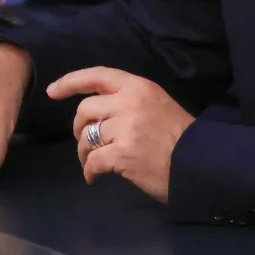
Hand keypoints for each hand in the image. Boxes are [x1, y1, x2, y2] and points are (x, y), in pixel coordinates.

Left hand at [49, 68, 193, 203]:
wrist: (200, 162)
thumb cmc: (181, 136)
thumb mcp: (159, 105)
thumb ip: (131, 102)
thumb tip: (100, 113)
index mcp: (140, 87)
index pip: (98, 76)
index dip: (71, 81)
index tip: (53, 91)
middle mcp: (130, 103)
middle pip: (85, 109)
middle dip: (80, 127)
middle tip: (87, 141)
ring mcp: (125, 128)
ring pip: (86, 137)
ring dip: (84, 152)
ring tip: (94, 162)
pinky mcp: (121, 153)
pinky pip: (92, 161)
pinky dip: (90, 171)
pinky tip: (95, 177)